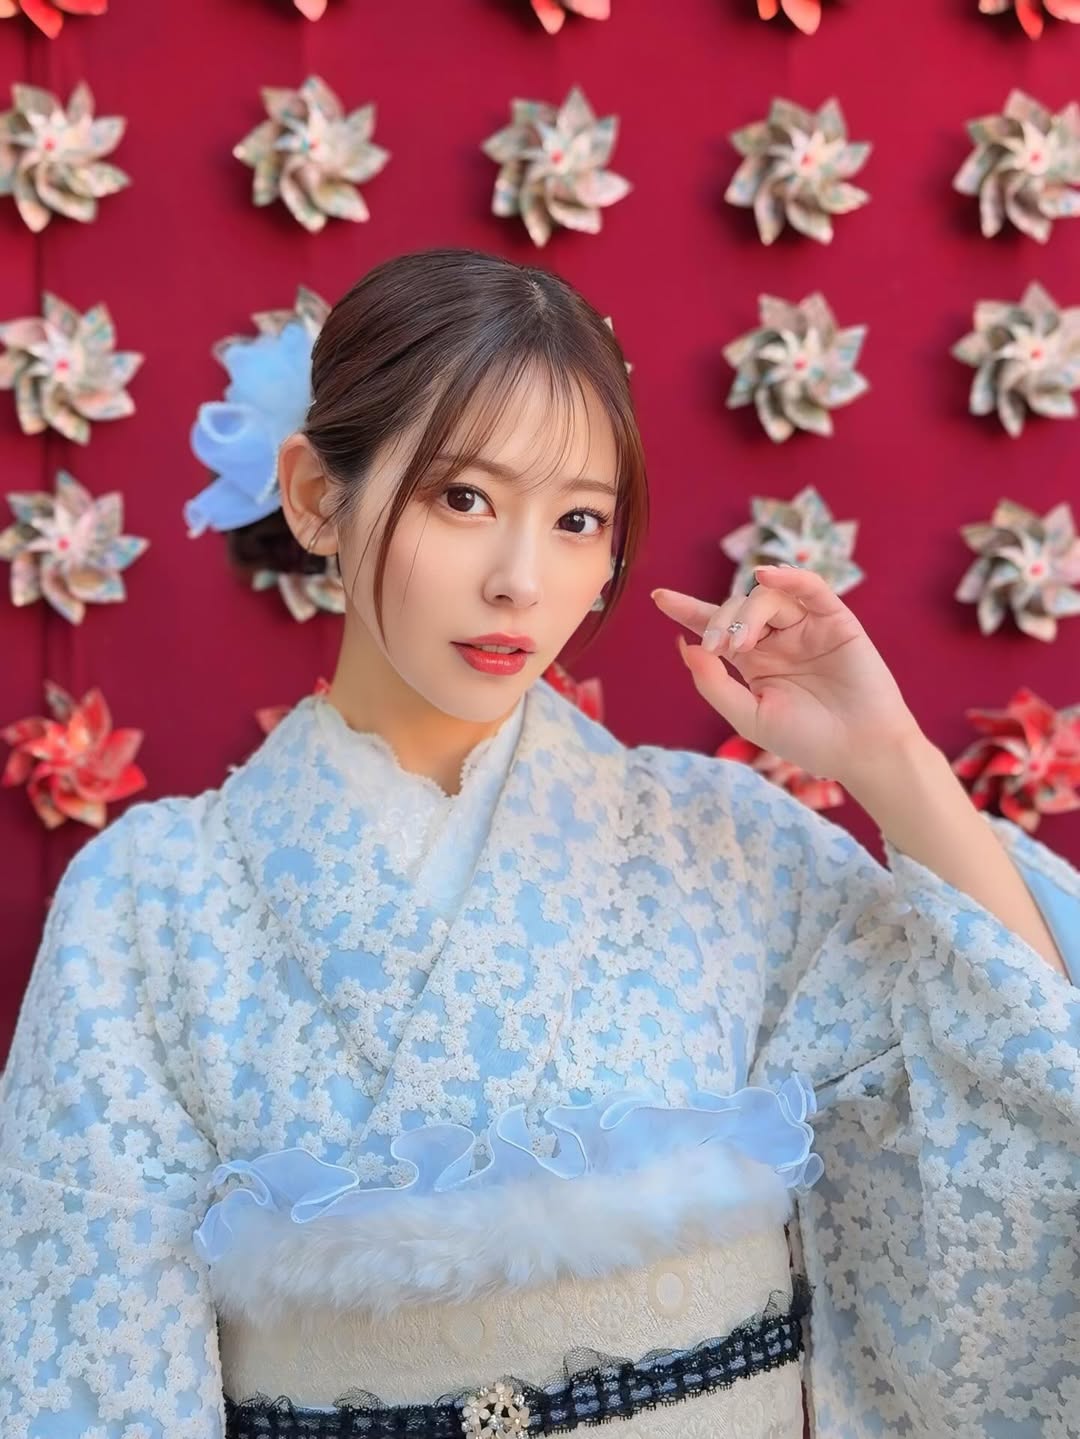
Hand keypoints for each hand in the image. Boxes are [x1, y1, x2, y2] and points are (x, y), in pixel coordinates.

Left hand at [651, 565, 925, 787]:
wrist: (859, 749)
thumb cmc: (807, 739)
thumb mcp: (749, 718)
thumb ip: (714, 685)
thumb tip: (686, 648)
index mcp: (753, 661)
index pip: (714, 627)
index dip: (687, 610)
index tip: (658, 597)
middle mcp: (776, 639)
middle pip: (736, 609)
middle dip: (719, 622)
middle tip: (720, 648)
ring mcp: (804, 627)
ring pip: (766, 597)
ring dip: (748, 613)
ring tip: (743, 643)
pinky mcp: (834, 620)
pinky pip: (810, 588)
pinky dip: (789, 577)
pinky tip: (768, 575)